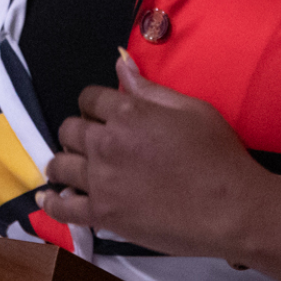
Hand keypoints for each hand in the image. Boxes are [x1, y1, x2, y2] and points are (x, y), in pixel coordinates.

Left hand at [40, 53, 280, 280]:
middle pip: (70, 129)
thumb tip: (121, 65)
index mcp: (128, 114)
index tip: (101, 112)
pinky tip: (49, 197)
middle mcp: (107, 144)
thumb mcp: (191, 109)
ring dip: (63, 161)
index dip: (94, 103)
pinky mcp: (103, 214)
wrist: (231, 209)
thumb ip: (150, 89)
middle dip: (78, 131)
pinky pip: (62, 208)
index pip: (89, 98)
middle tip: (91, 141)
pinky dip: (52, 202)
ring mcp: (101, 181)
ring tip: (71, 166)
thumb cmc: (218, 156)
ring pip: (59, 164)